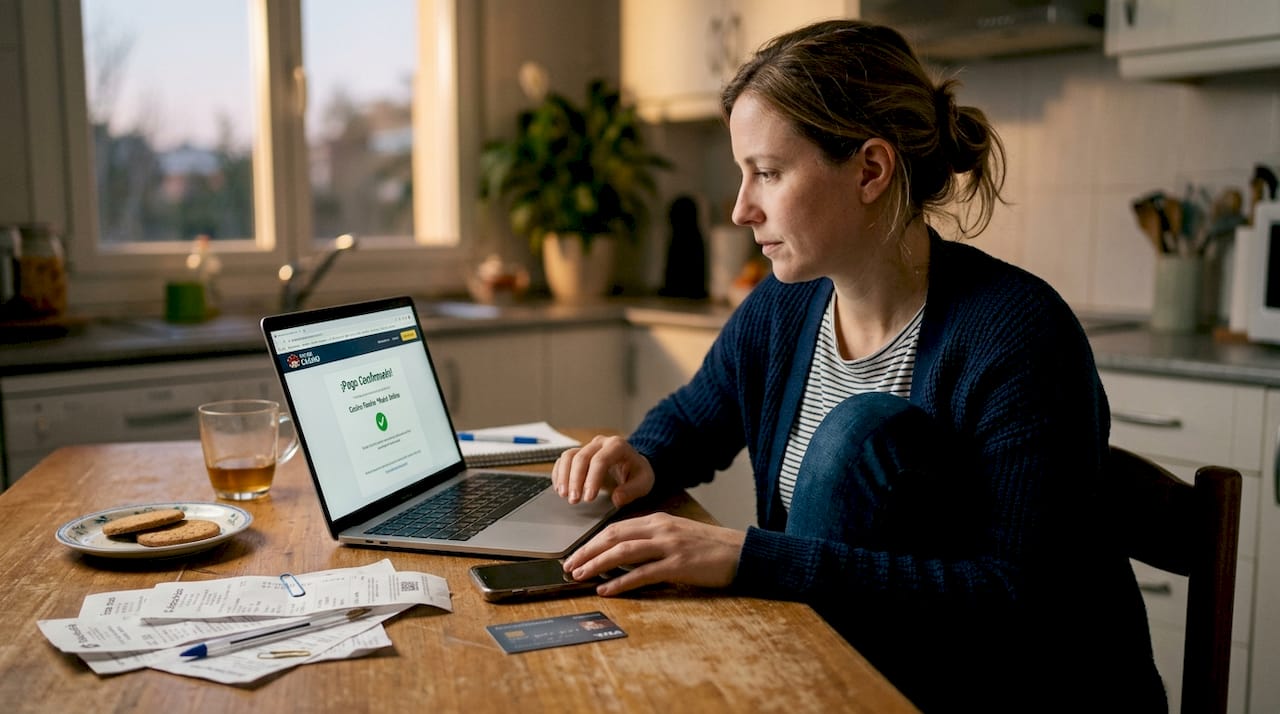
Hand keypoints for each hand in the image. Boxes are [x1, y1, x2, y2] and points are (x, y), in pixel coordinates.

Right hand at [551, 435, 655, 507]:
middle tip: (574, 500)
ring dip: (564, 477)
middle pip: (581, 457)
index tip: (588, 498)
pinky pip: (563, 460)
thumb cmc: (637, 473)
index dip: (592, 479)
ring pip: (568, 456)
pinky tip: (560, 489)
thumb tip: (617, 499)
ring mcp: (588, 447)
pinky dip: (559, 474)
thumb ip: (632, 490)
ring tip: (564, 495)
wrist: (633, 465)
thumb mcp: (644, 483)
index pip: (600, 460)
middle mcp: (600, 443)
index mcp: (618, 445)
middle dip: (575, 480)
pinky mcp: (579, 453)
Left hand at [561, 513, 746, 595]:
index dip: (592, 541)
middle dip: (586, 551)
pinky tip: (607, 589)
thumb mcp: (677, 534)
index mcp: (658, 520)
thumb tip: (622, 552)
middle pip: (613, 537)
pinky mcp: (678, 565)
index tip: (576, 553)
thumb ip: (652, 539)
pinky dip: (621, 582)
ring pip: (623, 552)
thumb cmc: (709, 547)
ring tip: (580, 576)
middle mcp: (660, 529)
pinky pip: (643, 573)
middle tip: (568, 565)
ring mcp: (669, 546)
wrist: (741, 551)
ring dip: (597, 564)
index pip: (616, 528)